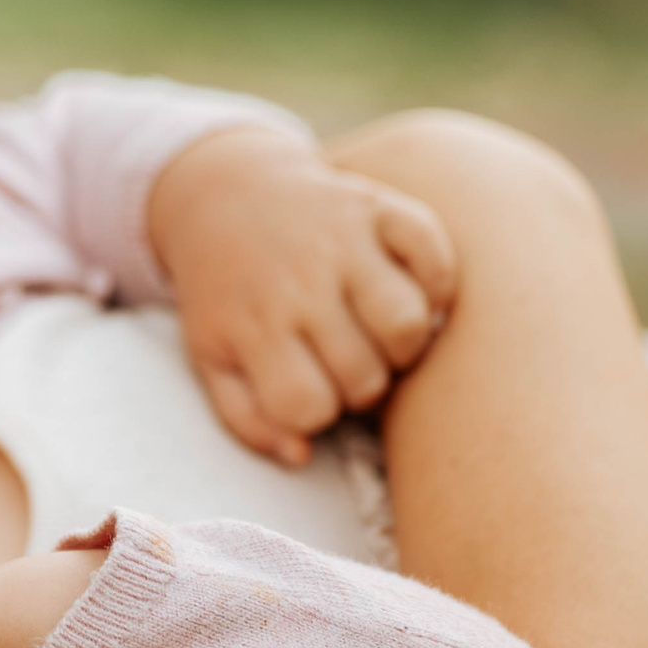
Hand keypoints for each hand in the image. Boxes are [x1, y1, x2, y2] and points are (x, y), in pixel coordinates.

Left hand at [149, 127, 457, 466]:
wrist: (224, 192)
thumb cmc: (225, 291)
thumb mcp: (210, 354)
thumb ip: (246, 415)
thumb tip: (300, 454)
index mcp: (254, 324)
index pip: (308, 407)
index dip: (316, 413)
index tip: (307, 390)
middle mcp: (300, 282)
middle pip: (364, 376)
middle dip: (359, 386)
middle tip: (343, 362)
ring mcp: (342, 241)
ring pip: (407, 324)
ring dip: (403, 346)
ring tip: (378, 335)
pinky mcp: (379, 206)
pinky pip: (436, 257)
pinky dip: (437, 285)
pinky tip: (410, 291)